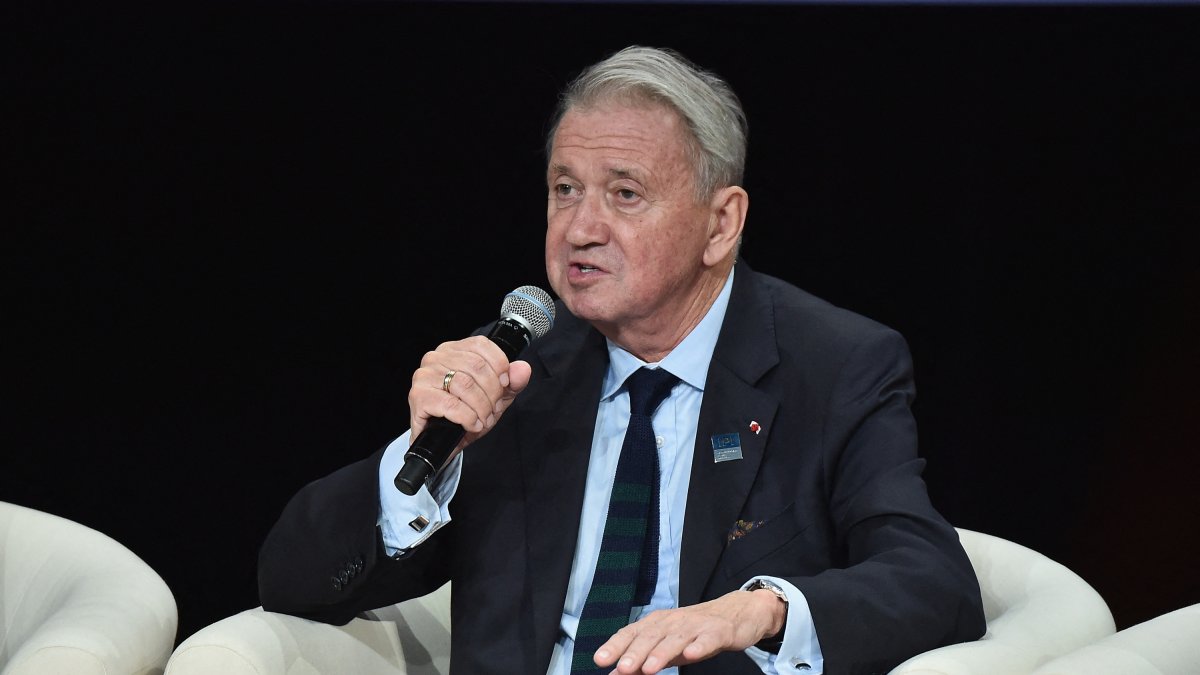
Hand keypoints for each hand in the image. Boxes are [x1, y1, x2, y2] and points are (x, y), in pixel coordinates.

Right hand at [408, 336, 532, 461]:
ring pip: (465, 384)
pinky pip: (450, 404)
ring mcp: (424, 376)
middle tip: (492, 409)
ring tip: (483, 419)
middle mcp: (436, 358)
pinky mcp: (418, 397)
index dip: (499, 366)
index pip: (482, 345)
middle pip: (476, 366)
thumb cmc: (467, 414)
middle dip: (491, 392)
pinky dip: (467, 417)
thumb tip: (523, 369)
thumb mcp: (496, 397)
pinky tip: (472, 424)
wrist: (443, 443)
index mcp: (454, 350)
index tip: (504, 385)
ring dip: (481, 407)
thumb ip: (512, 383)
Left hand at [594, 589, 785, 673]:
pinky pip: (707, 639)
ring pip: (676, 638)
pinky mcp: (718, 631)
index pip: (633, 633)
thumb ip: (642, 659)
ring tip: (648, 668)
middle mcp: (674, 621)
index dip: (616, 646)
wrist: (736, 613)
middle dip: (635, 652)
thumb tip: (615, 673)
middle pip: (652, 636)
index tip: (600, 660)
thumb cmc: (696, 632)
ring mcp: (696, 625)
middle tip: (621, 668)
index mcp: (658, 623)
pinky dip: (699, 646)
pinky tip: (691, 655)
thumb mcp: (667, 646)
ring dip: (661, 653)